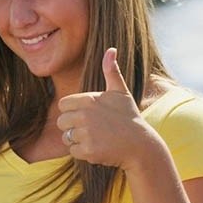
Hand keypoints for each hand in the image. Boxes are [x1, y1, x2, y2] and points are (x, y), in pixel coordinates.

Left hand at [57, 48, 162, 168]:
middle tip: (92, 129)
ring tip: (97, 139)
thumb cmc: (129, 117)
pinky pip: (74, 152)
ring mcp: (86, 134)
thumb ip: (112, 71)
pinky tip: (99, 149)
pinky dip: (84, 153)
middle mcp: (85, 115)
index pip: (63, 105)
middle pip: (61, 122)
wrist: (140, 145)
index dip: (72, 111)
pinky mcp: (88, 150)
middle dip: (73, 127)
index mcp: (89, 99)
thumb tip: (111, 49)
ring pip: (67, 138)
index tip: (88, 115)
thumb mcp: (121, 92)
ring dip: (78, 140)